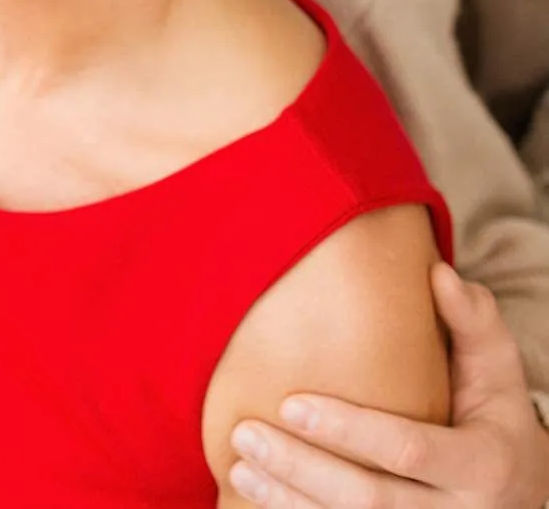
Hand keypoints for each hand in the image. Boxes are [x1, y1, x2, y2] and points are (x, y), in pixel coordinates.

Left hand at [230, 264, 548, 506]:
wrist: (522, 497)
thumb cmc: (495, 418)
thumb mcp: (498, 372)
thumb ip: (472, 323)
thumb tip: (440, 273)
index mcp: (483, 465)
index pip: (407, 449)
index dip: (348, 429)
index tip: (289, 402)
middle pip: (370, 501)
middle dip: (302, 469)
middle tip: (244, 434)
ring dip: (289, 501)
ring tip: (238, 465)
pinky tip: (260, 496)